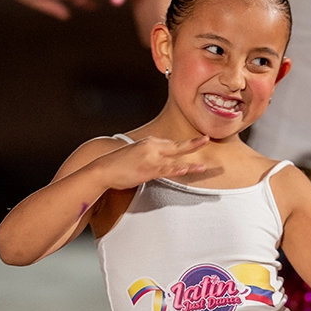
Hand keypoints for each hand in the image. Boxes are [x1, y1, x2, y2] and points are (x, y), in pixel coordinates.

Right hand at [92, 135, 209, 189]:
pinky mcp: (147, 170)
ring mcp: (150, 159)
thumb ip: (148, 155)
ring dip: (191, 165)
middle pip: (177, 146)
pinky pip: (165, 171)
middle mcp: (151, 148)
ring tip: (204, 167)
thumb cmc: (117, 164)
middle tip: (207, 139)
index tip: (197, 142)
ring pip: (175, 161)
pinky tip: (185, 170)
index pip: (170, 143)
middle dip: (193, 144)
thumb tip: (158, 160)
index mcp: (149, 142)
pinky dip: (176, 170)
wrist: (103, 169)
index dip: (184, 145)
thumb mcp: (135, 154)